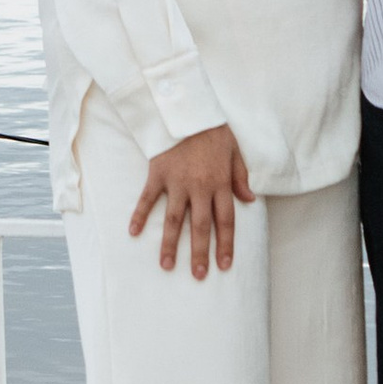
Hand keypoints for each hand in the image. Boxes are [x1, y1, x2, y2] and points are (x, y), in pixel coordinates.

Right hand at [128, 124, 254, 276]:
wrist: (185, 108)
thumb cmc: (212, 129)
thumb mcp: (234, 150)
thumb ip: (240, 176)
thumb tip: (249, 199)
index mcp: (219, 183)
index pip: (225, 220)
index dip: (226, 244)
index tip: (224, 265)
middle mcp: (199, 187)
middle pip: (200, 227)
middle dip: (200, 253)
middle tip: (198, 275)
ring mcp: (176, 182)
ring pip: (173, 220)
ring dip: (170, 244)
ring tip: (166, 266)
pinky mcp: (157, 174)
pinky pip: (147, 199)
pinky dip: (139, 215)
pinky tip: (133, 233)